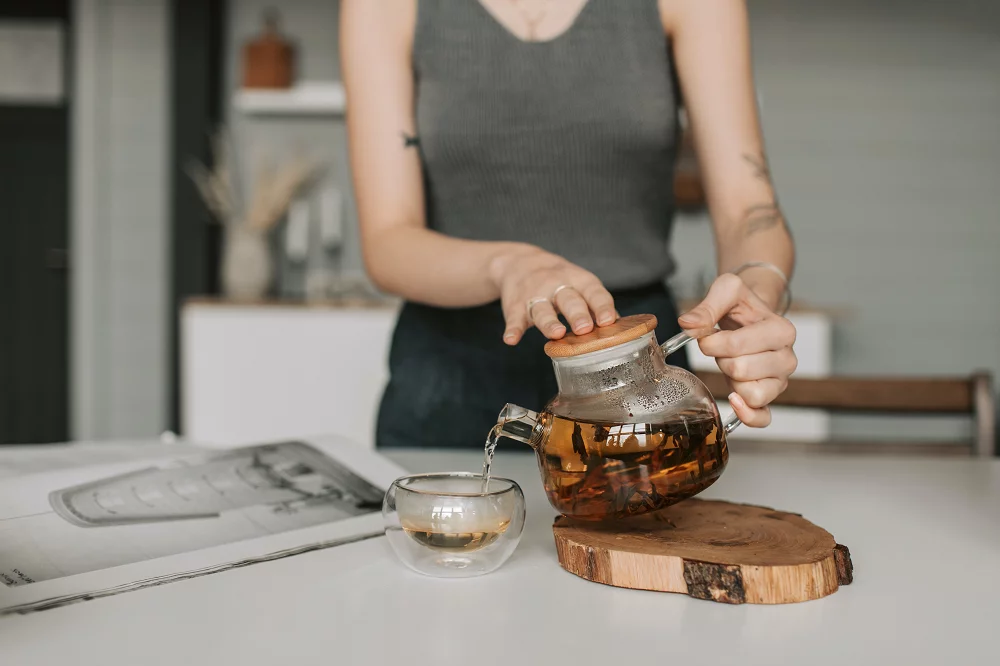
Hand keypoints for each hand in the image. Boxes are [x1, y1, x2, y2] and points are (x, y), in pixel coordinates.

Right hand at [489, 245, 616, 344]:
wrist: (518, 262)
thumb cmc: (558, 280)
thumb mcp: (579, 284)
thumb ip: (595, 305)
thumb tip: (621, 328)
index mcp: (578, 280)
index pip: (593, 292)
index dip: (602, 306)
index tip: (609, 320)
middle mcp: (557, 286)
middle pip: (569, 300)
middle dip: (577, 314)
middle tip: (585, 328)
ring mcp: (535, 296)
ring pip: (543, 310)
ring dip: (549, 322)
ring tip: (557, 334)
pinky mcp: (515, 306)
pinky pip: (514, 318)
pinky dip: (512, 329)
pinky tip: (511, 339)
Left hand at [678, 273, 796, 426]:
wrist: (751, 316)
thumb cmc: (742, 306)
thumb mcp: (726, 291)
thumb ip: (707, 307)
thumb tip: (688, 324)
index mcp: (782, 331)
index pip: (737, 346)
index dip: (712, 341)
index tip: (708, 334)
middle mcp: (787, 358)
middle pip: (741, 370)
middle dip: (721, 359)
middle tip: (724, 348)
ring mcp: (781, 381)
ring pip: (751, 394)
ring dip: (731, 379)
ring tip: (732, 363)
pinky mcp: (771, 398)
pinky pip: (762, 418)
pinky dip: (746, 414)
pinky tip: (733, 399)